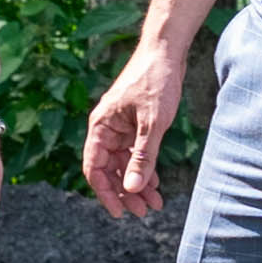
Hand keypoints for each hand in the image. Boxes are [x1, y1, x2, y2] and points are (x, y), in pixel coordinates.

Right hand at [80, 35, 193, 219]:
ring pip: (125, 163)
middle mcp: (107, 128)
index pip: (95, 168)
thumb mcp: (152, 124)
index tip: (120, 212)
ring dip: (138, 182)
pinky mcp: (135, 122)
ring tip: (154, 203)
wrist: (166, 50)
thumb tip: (133, 188)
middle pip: (110, 169)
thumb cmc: (155, 80)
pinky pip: (135, 152)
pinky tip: (155, 182)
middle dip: (126, 191)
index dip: (106, 192)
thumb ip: (143, 157)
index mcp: (101, 126)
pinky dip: (145, 167)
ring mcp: (121, 126)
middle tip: (143, 212)